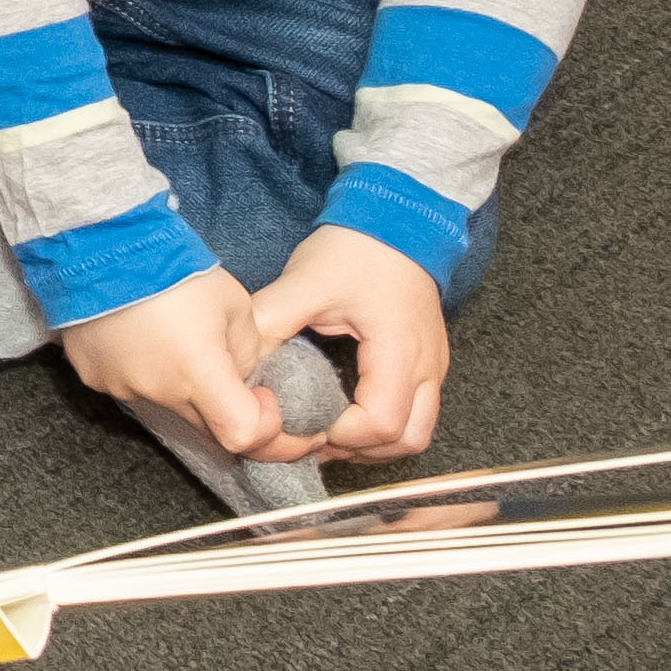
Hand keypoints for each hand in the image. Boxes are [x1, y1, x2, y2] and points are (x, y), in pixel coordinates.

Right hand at [56, 260, 298, 470]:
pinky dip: (143, 370)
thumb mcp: (236, 303)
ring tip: (171, 336)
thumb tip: (240, 375)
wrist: (98, 242)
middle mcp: (157, 389)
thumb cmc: (171, 265)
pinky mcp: (92, 375)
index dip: (265, 426)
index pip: (242, 434)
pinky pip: (130, 386)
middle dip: (225, 407)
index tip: (263, 396)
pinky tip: (139, 336)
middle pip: (205, 426)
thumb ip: (246, 352)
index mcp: (197, 371)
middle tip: (223, 365)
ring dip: (180, 384)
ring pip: (167, 403)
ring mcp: (119, 385)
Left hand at [245, 224, 450, 461]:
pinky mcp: (429, 363)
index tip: (306, 424)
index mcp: (399, 350)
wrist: (399, 221)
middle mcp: (427, 367)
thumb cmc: (356, 249)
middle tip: (314, 437)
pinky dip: (383, 423)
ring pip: (418, 432)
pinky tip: (345, 411)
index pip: (384, 424)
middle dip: (361, 449)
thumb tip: (237, 359)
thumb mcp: (306, 281)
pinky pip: (417, 411)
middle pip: (409, 440)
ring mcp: (434, 367)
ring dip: (374, 442)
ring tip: (326, 428)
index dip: (343, 436)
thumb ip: (272, 320)